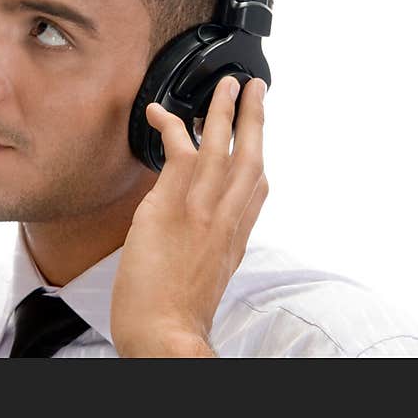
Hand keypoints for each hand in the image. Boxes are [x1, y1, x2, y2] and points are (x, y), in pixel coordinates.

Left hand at [110, 75, 268, 356]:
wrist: (163, 332)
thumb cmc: (176, 313)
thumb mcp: (205, 279)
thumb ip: (209, 247)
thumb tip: (199, 232)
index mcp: (235, 238)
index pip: (257, 190)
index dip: (259, 158)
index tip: (258, 137)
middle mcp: (227, 219)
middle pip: (251, 157)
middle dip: (256, 119)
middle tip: (257, 89)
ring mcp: (202, 209)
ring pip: (222, 147)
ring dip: (225, 110)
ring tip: (227, 85)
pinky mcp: (173, 205)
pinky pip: (178, 153)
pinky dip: (169, 127)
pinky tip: (158, 112)